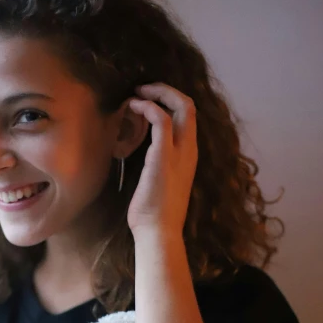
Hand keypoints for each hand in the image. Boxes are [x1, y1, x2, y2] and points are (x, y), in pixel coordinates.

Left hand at [126, 83, 197, 235]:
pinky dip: (148, 106)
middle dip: (166, 90)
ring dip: (157, 92)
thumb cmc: (155, 215)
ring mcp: (180, 152)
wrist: (159, 233)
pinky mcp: (164, 155)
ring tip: (137, 93)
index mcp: (189, 157)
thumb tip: (143, 159)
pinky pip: (161, 119)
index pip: (188, 118)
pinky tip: (133, 106)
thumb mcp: (159, 185)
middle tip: (143, 89)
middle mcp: (189, 151)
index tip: (148, 100)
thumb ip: (157, 167)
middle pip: (189, 106)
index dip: (170, 102)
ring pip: (181, 105)